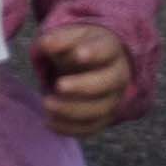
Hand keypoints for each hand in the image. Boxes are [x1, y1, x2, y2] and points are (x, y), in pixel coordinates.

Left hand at [35, 21, 132, 136]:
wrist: (88, 63)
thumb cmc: (77, 46)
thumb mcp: (68, 36)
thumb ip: (58, 39)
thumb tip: (48, 44)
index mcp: (110, 50)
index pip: (106, 50)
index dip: (95, 53)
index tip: (78, 55)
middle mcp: (118, 76)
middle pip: (108, 83)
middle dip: (83, 86)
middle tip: (58, 86)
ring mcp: (113, 99)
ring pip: (101, 109)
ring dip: (73, 110)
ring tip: (47, 104)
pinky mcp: (104, 117)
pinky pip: (92, 127)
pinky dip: (71, 129)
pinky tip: (49, 123)